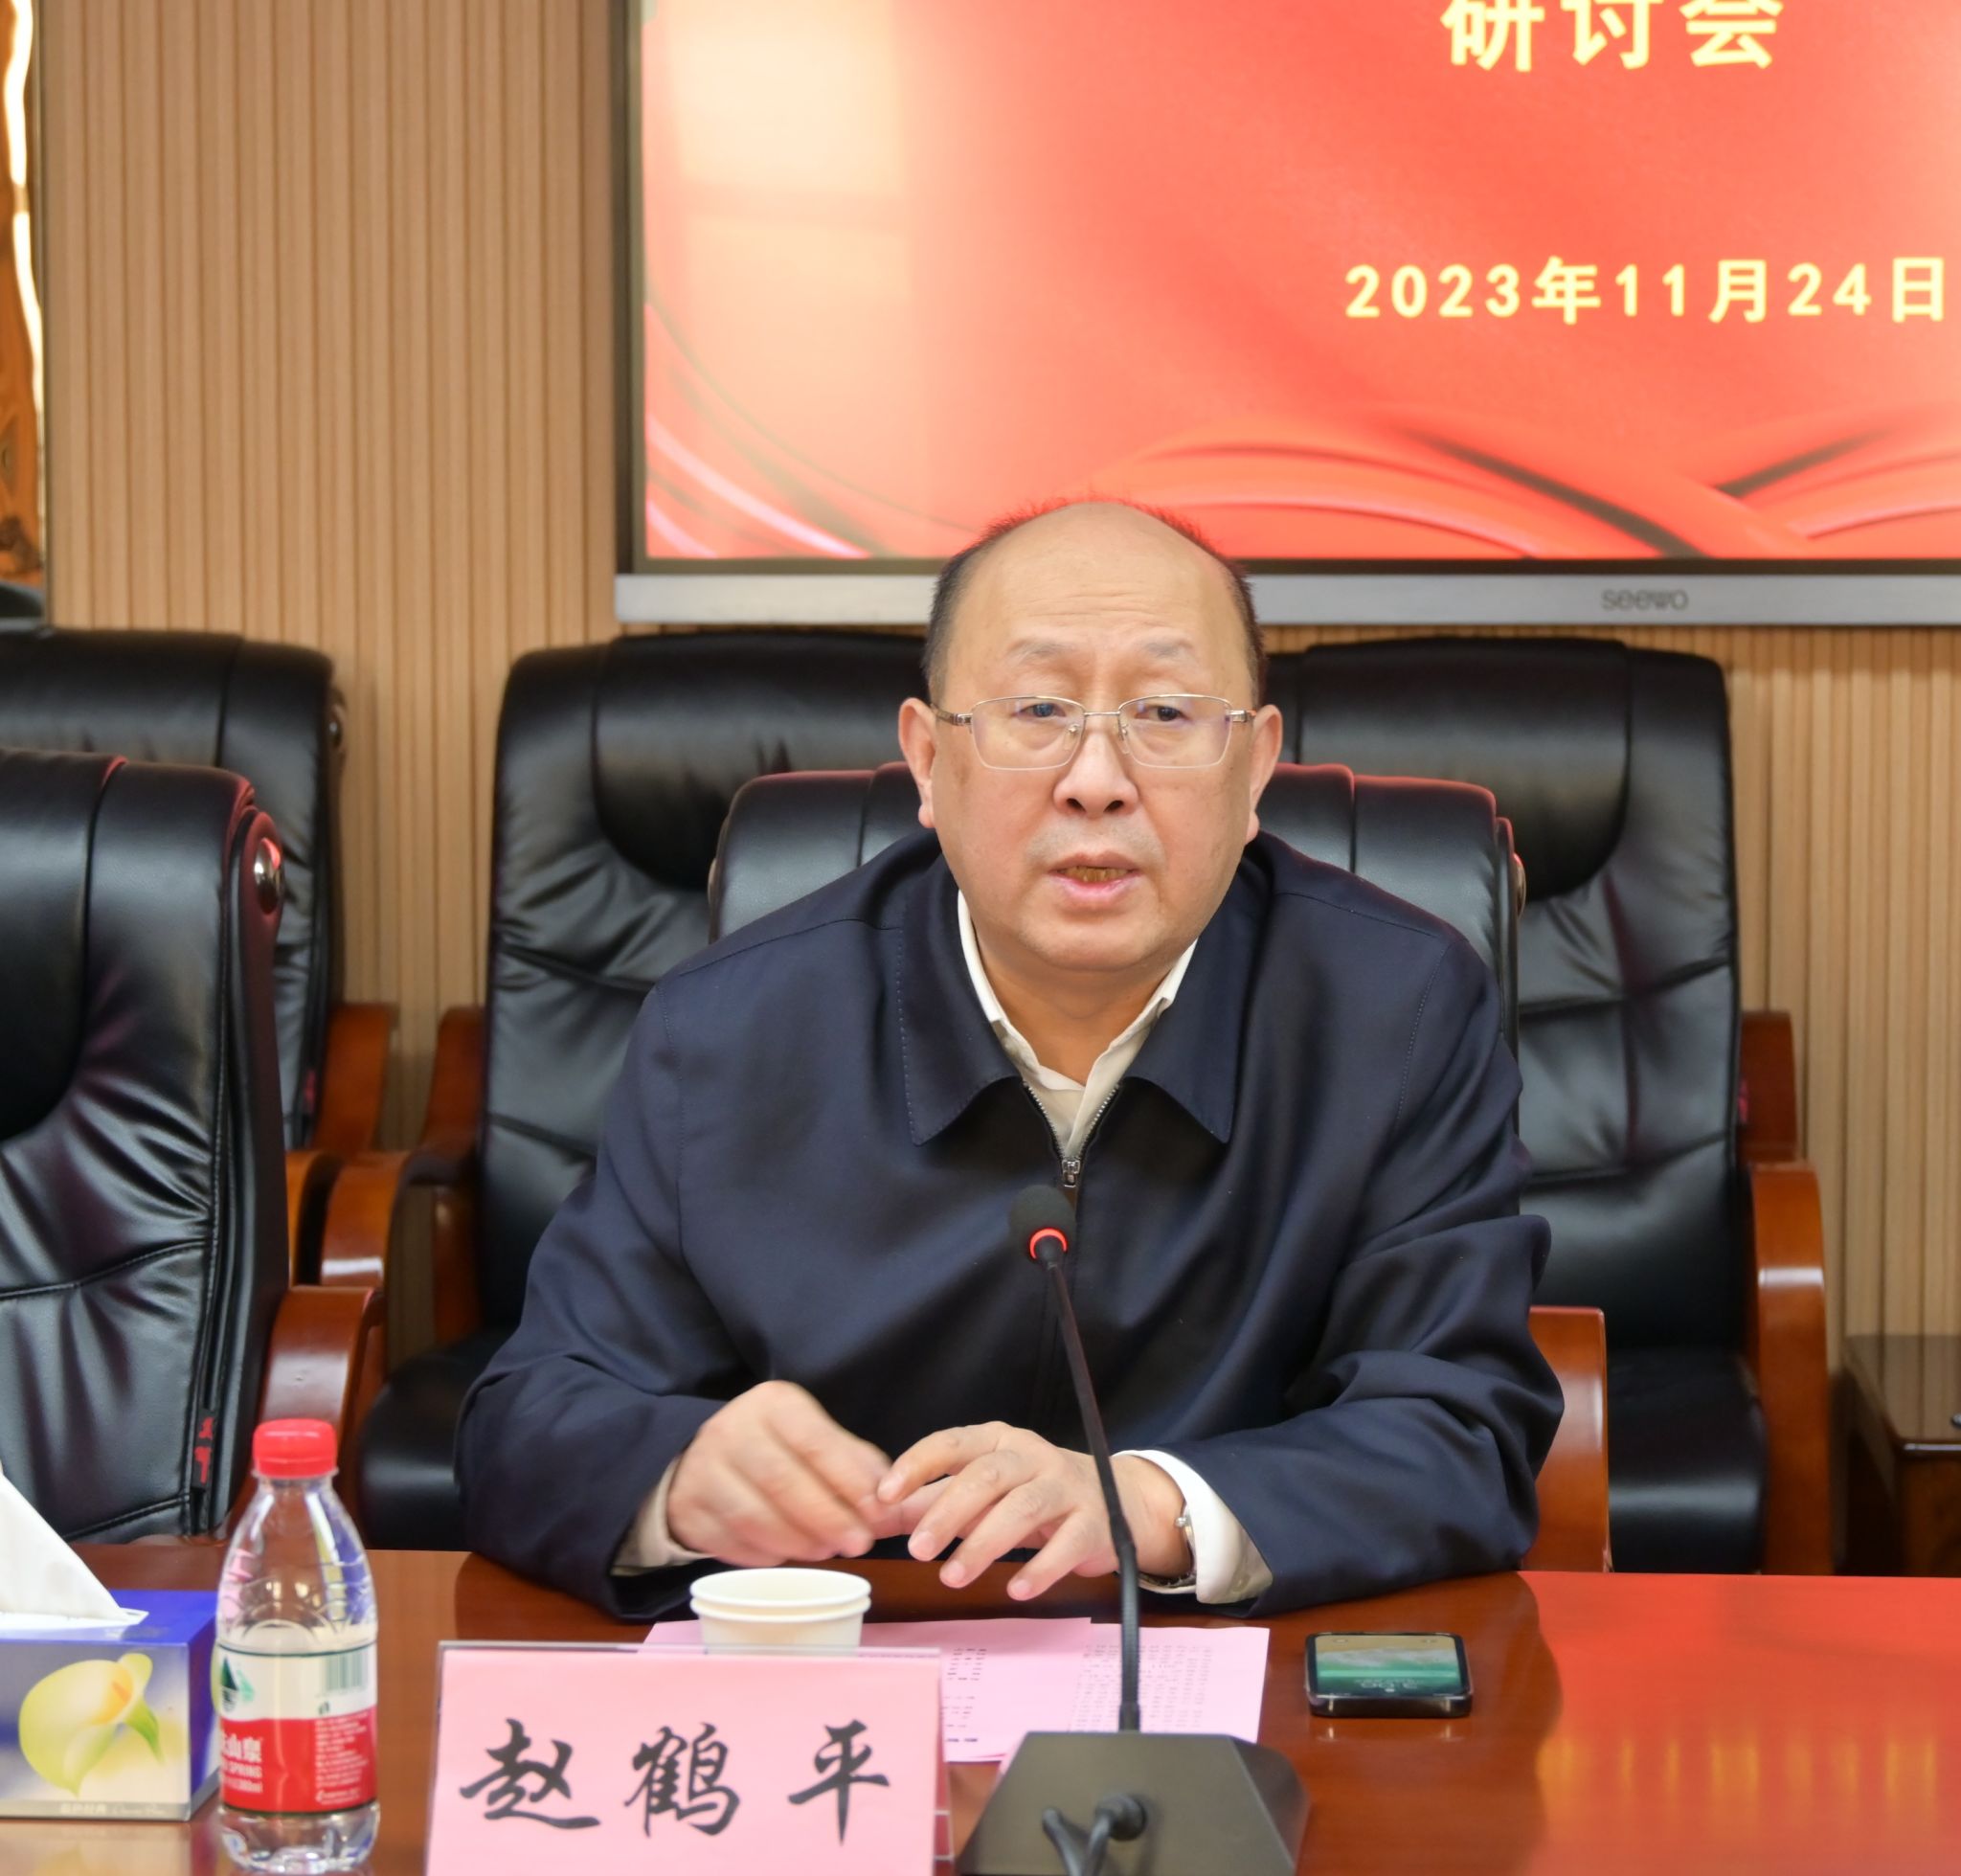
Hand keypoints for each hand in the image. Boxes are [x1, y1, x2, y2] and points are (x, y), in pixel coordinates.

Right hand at [667, 1381, 927, 1565]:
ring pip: (755, 1517)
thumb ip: (855, 1463)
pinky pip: (732, 1543)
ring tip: (828, 1550)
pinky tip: (790, 1555)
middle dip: (828, 1517)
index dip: (851, 1481)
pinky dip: (767, 1555)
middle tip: (861, 1543)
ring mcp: (702, 1470)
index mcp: (770, 1404)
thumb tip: (892, 1501)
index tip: (880, 1512)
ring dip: (800, 1541)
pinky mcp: (687, 1511)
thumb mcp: (812, 1436)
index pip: (816, 1442)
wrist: (700, 1459)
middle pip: (783, 1481)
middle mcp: (730, 1429)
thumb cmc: (776, 1448)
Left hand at [876, 1423, 1188, 1600]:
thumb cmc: (1033, 1493)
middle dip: (947, 1512)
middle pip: (986, 1476)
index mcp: (998, 1440)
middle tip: (917, 1549)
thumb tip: (870, 1515)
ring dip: (984, 1544)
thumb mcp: (981, 1490)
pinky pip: (1066, 1544)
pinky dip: (1040, 1568)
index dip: (918, 1464)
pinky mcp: (1094, 1522)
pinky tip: (1016, 1590)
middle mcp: (1032, 1456)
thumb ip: (928, 1502)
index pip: (953, 1443)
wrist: (1118, 1501)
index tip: (884, 1494)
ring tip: (952, 1577)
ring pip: (1022, 1508)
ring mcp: (1066, 1487)